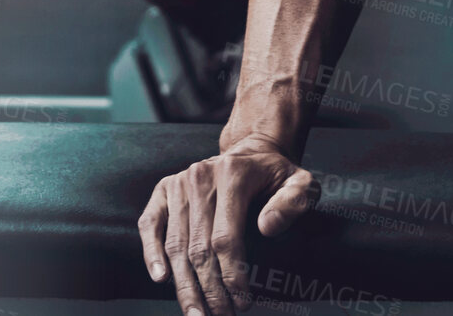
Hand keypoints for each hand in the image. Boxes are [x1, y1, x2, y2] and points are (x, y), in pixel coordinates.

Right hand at [140, 135, 319, 315]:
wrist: (252, 152)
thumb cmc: (277, 176)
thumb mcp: (301, 183)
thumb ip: (293, 202)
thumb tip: (268, 227)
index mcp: (233, 174)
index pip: (226, 236)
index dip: (232, 275)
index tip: (242, 302)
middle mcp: (200, 176)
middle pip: (198, 246)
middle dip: (209, 289)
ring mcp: (178, 183)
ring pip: (175, 244)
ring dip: (185, 285)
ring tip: (196, 314)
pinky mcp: (164, 190)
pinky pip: (150, 224)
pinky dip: (151, 253)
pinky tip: (161, 279)